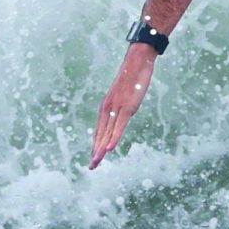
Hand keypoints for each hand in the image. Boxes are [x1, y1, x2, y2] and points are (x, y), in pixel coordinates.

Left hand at [90, 45, 157, 168]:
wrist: (137, 61)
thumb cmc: (132, 76)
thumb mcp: (124, 93)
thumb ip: (121, 105)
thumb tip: (122, 113)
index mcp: (106, 106)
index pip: (99, 129)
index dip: (96, 144)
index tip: (94, 156)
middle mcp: (107, 108)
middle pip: (100, 134)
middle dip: (95, 151)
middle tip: (91, 166)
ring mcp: (117, 108)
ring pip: (107, 133)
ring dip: (101, 149)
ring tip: (96, 162)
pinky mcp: (127, 107)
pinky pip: (119, 126)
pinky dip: (113, 138)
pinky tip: (109, 149)